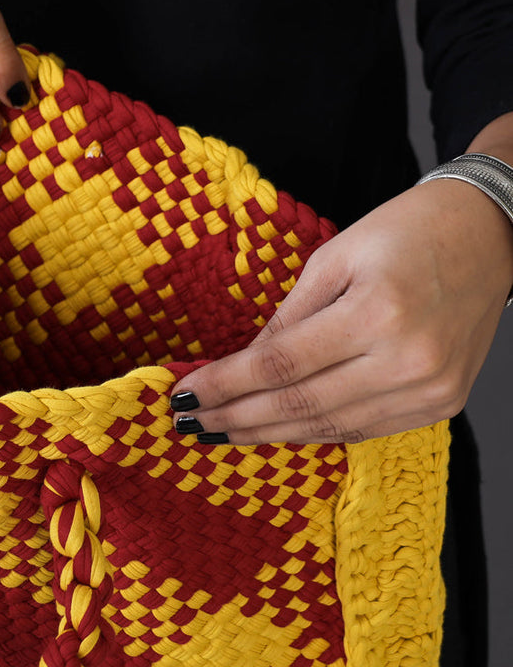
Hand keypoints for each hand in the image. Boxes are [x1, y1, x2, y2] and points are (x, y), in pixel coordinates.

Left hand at [170, 178, 512, 444]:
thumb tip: (243, 365)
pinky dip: (313, 431)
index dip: (226, 385)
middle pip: (301, 405)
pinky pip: (362, 429)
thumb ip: (288, 317)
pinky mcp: (441, 403)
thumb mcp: (333, 259)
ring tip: (222, 432)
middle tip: (190, 424)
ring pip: (329, 426)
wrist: (491, 235)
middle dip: (236, 417)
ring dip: (268, 433)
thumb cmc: (407, 233)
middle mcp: (408, 361)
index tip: (184, 394)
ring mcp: (430, 390)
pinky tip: (276, 430)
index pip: (280, 366)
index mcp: (377, 313)